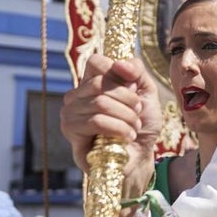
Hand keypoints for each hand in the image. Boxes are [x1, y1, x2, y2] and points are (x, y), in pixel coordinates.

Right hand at [60, 54, 161, 191]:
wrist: (140, 155)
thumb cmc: (141, 123)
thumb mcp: (146, 92)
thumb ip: (137, 71)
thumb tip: (120, 65)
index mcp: (91, 81)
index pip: (96, 62)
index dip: (117, 71)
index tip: (134, 87)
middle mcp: (76, 95)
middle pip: (100, 83)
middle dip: (128, 99)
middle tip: (137, 112)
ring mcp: (70, 113)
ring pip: (100, 103)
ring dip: (126, 116)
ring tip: (134, 127)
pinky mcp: (72, 132)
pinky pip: (96, 121)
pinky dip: (118, 128)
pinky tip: (126, 136)